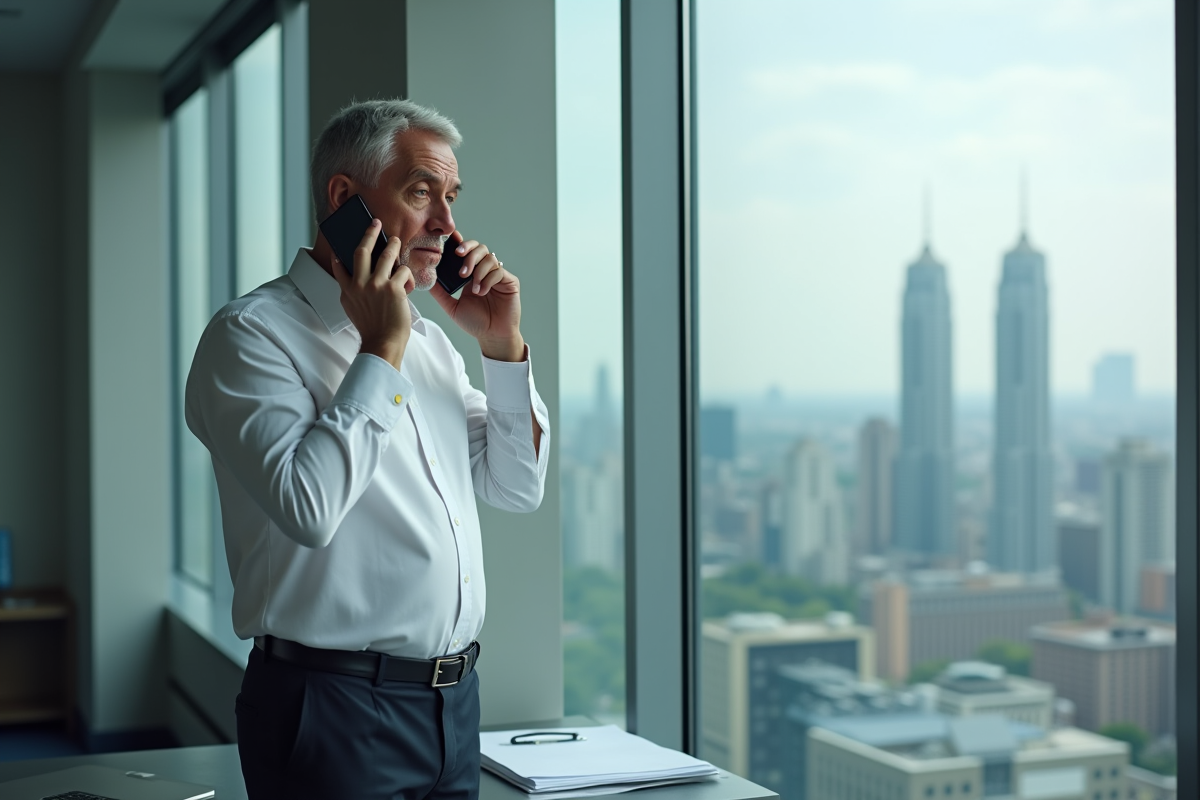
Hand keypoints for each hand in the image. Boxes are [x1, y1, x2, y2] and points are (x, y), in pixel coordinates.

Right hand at [331, 218, 413, 369]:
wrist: (383, 342)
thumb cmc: (373, 330)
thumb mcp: (354, 311)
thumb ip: (353, 294)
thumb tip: (354, 280)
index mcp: (348, 291)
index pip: (340, 269)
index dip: (340, 257)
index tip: (339, 250)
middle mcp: (359, 285)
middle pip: (362, 251)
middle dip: (370, 234)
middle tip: (376, 223)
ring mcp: (376, 285)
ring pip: (386, 255)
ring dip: (394, 245)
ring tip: (397, 241)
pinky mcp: (393, 288)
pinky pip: (403, 272)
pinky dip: (408, 276)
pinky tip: (410, 285)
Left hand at [430, 234, 524, 361]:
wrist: (492, 336)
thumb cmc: (475, 322)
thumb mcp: (452, 307)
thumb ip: (440, 292)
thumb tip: (426, 279)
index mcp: (471, 273)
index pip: (467, 251)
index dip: (461, 243)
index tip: (452, 240)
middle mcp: (485, 271)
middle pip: (479, 248)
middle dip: (469, 254)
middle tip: (462, 271)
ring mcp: (498, 275)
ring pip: (489, 258)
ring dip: (478, 271)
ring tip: (473, 288)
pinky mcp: (510, 281)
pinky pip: (499, 271)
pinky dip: (488, 280)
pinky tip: (482, 292)